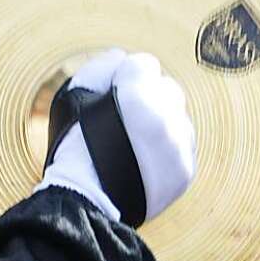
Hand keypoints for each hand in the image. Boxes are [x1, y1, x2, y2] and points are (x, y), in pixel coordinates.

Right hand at [36, 50, 195, 224]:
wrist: (84, 202)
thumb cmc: (73, 145)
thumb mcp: (75, 96)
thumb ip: (102, 66)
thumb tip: (123, 57)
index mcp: (138, 94)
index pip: (146, 63)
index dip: (127, 76)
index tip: (116, 91)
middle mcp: (165, 117)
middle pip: (167, 88)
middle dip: (149, 97)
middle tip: (126, 118)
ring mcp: (178, 147)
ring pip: (179, 117)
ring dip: (162, 123)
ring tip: (135, 142)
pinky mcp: (185, 171)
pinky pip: (184, 146)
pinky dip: (168, 149)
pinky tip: (145, 158)